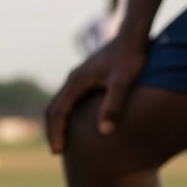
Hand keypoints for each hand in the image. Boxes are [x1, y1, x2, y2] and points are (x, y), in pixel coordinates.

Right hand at [45, 35, 147, 154]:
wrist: (134, 34)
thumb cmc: (130, 57)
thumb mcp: (123, 83)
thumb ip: (113, 106)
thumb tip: (104, 132)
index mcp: (76, 82)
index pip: (57, 112)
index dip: (56, 134)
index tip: (58, 152)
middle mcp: (73, 79)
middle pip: (53, 108)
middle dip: (52, 131)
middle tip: (57, 151)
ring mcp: (79, 76)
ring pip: (59, 102)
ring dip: (58, 122)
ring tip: (64, 141)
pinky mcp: (87, 76)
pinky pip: (69, 98)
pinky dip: (66, 114)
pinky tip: (77, 124)